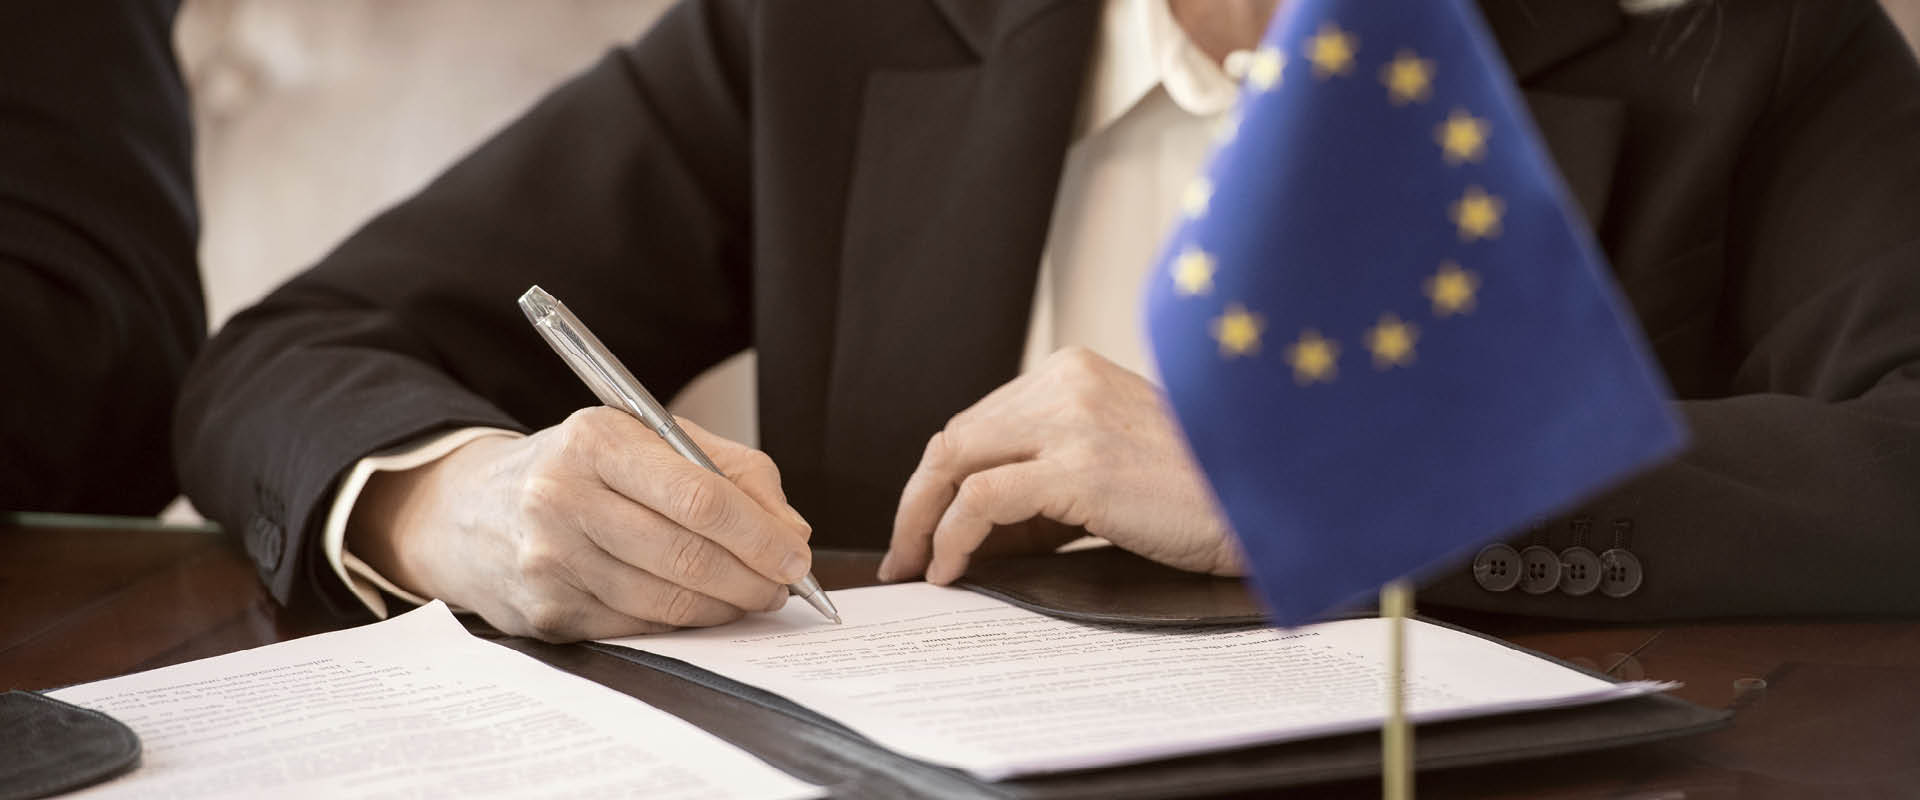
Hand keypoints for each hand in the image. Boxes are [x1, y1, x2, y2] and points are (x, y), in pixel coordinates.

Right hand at [348, 408, 812, 641]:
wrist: (472, 511)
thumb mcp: (647, 440)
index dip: (759, 534)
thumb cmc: (580, 469)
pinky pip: (638, 627)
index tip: (796, 555)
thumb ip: (729, 471)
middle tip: (784, 586)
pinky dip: (683, 624)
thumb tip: (790, 530)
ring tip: (752, 597)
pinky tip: (702, 609)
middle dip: (752, 578)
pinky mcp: (546, 612)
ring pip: (666, 601)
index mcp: (595, 440)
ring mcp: (549, 561)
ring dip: (724, 607)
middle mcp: (562, 498)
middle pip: (686, 555)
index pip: (698, 496)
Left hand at [878, 347, 1243, 584]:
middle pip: (955, 438)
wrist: (1265, 503)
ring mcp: (1071, 421)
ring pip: (955, 461)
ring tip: (920, 567)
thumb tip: (971, 537)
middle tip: (904, 555)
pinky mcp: (1078, 466)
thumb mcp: (1106, 472)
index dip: (938, 480)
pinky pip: (983, 500)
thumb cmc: (1196, 496)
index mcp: (1072, 373)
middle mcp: (1065, 383)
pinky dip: (952, 537)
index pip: (977, 424)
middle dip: (918, 501)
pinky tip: (952, 569)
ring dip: (923, 521)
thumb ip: (1042, 490)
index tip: (921, 527)